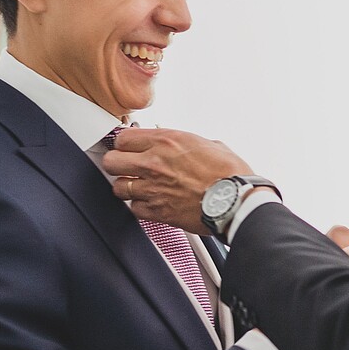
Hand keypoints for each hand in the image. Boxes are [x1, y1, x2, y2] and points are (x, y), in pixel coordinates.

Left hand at [102, 129, 252, 232]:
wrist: (237, 201)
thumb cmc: (230, 174)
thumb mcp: (208, 144)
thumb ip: (186, 143)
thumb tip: (181, 145)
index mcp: (166, 141)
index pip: (123, 138)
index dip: (125, 144)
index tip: (128, 148)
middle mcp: (154, 163)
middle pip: (111, 162)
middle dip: (118, 164)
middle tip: (127, 167)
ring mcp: (153, 189)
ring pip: (118, 187)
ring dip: (127, 187)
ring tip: (138, 187)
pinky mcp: (158, 211)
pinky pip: (134, 209)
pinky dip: (140, 207)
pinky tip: (151, 203)